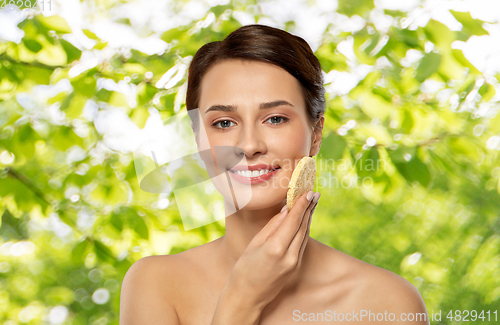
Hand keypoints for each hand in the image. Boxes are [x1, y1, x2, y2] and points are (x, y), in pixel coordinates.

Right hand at [226, 190, 320, 308]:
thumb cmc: (244, 268)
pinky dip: (304, 229)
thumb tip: (286, 210)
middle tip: (313, 193)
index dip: (301, 205)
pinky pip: (302, 243)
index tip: (308, 192)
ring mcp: (295, 263)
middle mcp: (289, 256)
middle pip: (303, 226)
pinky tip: (305, 220)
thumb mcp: (255, 243)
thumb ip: (273, 226)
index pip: (293, 221)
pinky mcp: (296, 267)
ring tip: (312, 203)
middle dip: (309, 208)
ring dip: (309, 218)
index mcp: (276, 248)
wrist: (247, 296)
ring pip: (305, 235)